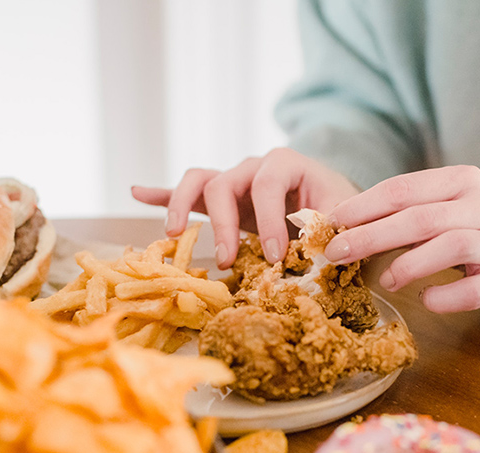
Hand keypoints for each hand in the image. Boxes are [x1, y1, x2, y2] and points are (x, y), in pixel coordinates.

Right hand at [131, 148, 358, 267]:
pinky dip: (162, 192)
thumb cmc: (337, 208)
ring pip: (198, 180)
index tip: (275, 256)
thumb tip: (319, 249)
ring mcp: (233, 180)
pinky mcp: (220, 198)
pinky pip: (186, 190)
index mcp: (285, 164)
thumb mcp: (342, 216)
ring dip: (182, 205)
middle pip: (223, 183)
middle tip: (228, 260)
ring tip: (174, 233)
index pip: (268, 185)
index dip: (269, 220)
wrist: (331, 202)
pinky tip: (138, 192)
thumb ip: (330, 228)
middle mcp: (253, 167)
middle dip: (223, 224)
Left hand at [325, 166, 479, 312]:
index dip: (364, 206)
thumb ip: (395, 215)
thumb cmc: (462, 232)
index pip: (404, 188)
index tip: (332, 223)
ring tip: (386, 280)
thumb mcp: (433, 212)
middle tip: (337, 253)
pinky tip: (425, 298)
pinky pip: (472, 290)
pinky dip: (443, 297)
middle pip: (421, 218)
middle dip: (372, 236)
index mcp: (460, 180)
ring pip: (451, 246)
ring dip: (409, 265)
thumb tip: (337, 227)